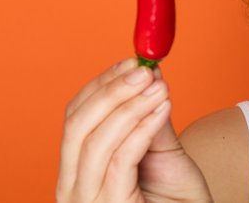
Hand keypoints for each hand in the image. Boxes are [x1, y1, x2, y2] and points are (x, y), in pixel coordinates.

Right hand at [57, 58, 212, 202]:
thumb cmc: (175, 199)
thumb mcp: (160, 151)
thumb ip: (147, 117)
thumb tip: (149, 73)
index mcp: (76, 170)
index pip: (76, 117)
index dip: (102, 84)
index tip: (132, 61)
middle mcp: (73, 187)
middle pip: (78, 126)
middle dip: (111, 90)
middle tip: (144, 69)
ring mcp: (89, 201)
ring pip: (95, 142)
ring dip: (130, 105)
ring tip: (159, 86)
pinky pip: (120, 161)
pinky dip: (141, 128)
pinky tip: (163, 108)